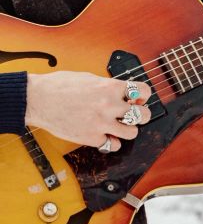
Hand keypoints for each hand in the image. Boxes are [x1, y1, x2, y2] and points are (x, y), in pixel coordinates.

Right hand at [25, 71, 151, 151]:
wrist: (37, 99)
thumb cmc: (60, 86)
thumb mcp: (91, 78)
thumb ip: (109, 86)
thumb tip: (125, 92)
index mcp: (111, 87)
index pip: (144, 91)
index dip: (144, 96)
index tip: (139, 99)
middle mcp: (109, 105)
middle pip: (143, 115)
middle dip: (141, 115)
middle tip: (134, 114)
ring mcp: (101, 123)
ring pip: (132, 133)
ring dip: (128, 130)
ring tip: (119, 126)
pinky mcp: (90, 138)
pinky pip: (113, 145)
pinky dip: (110, 142)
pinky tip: (104, 135)